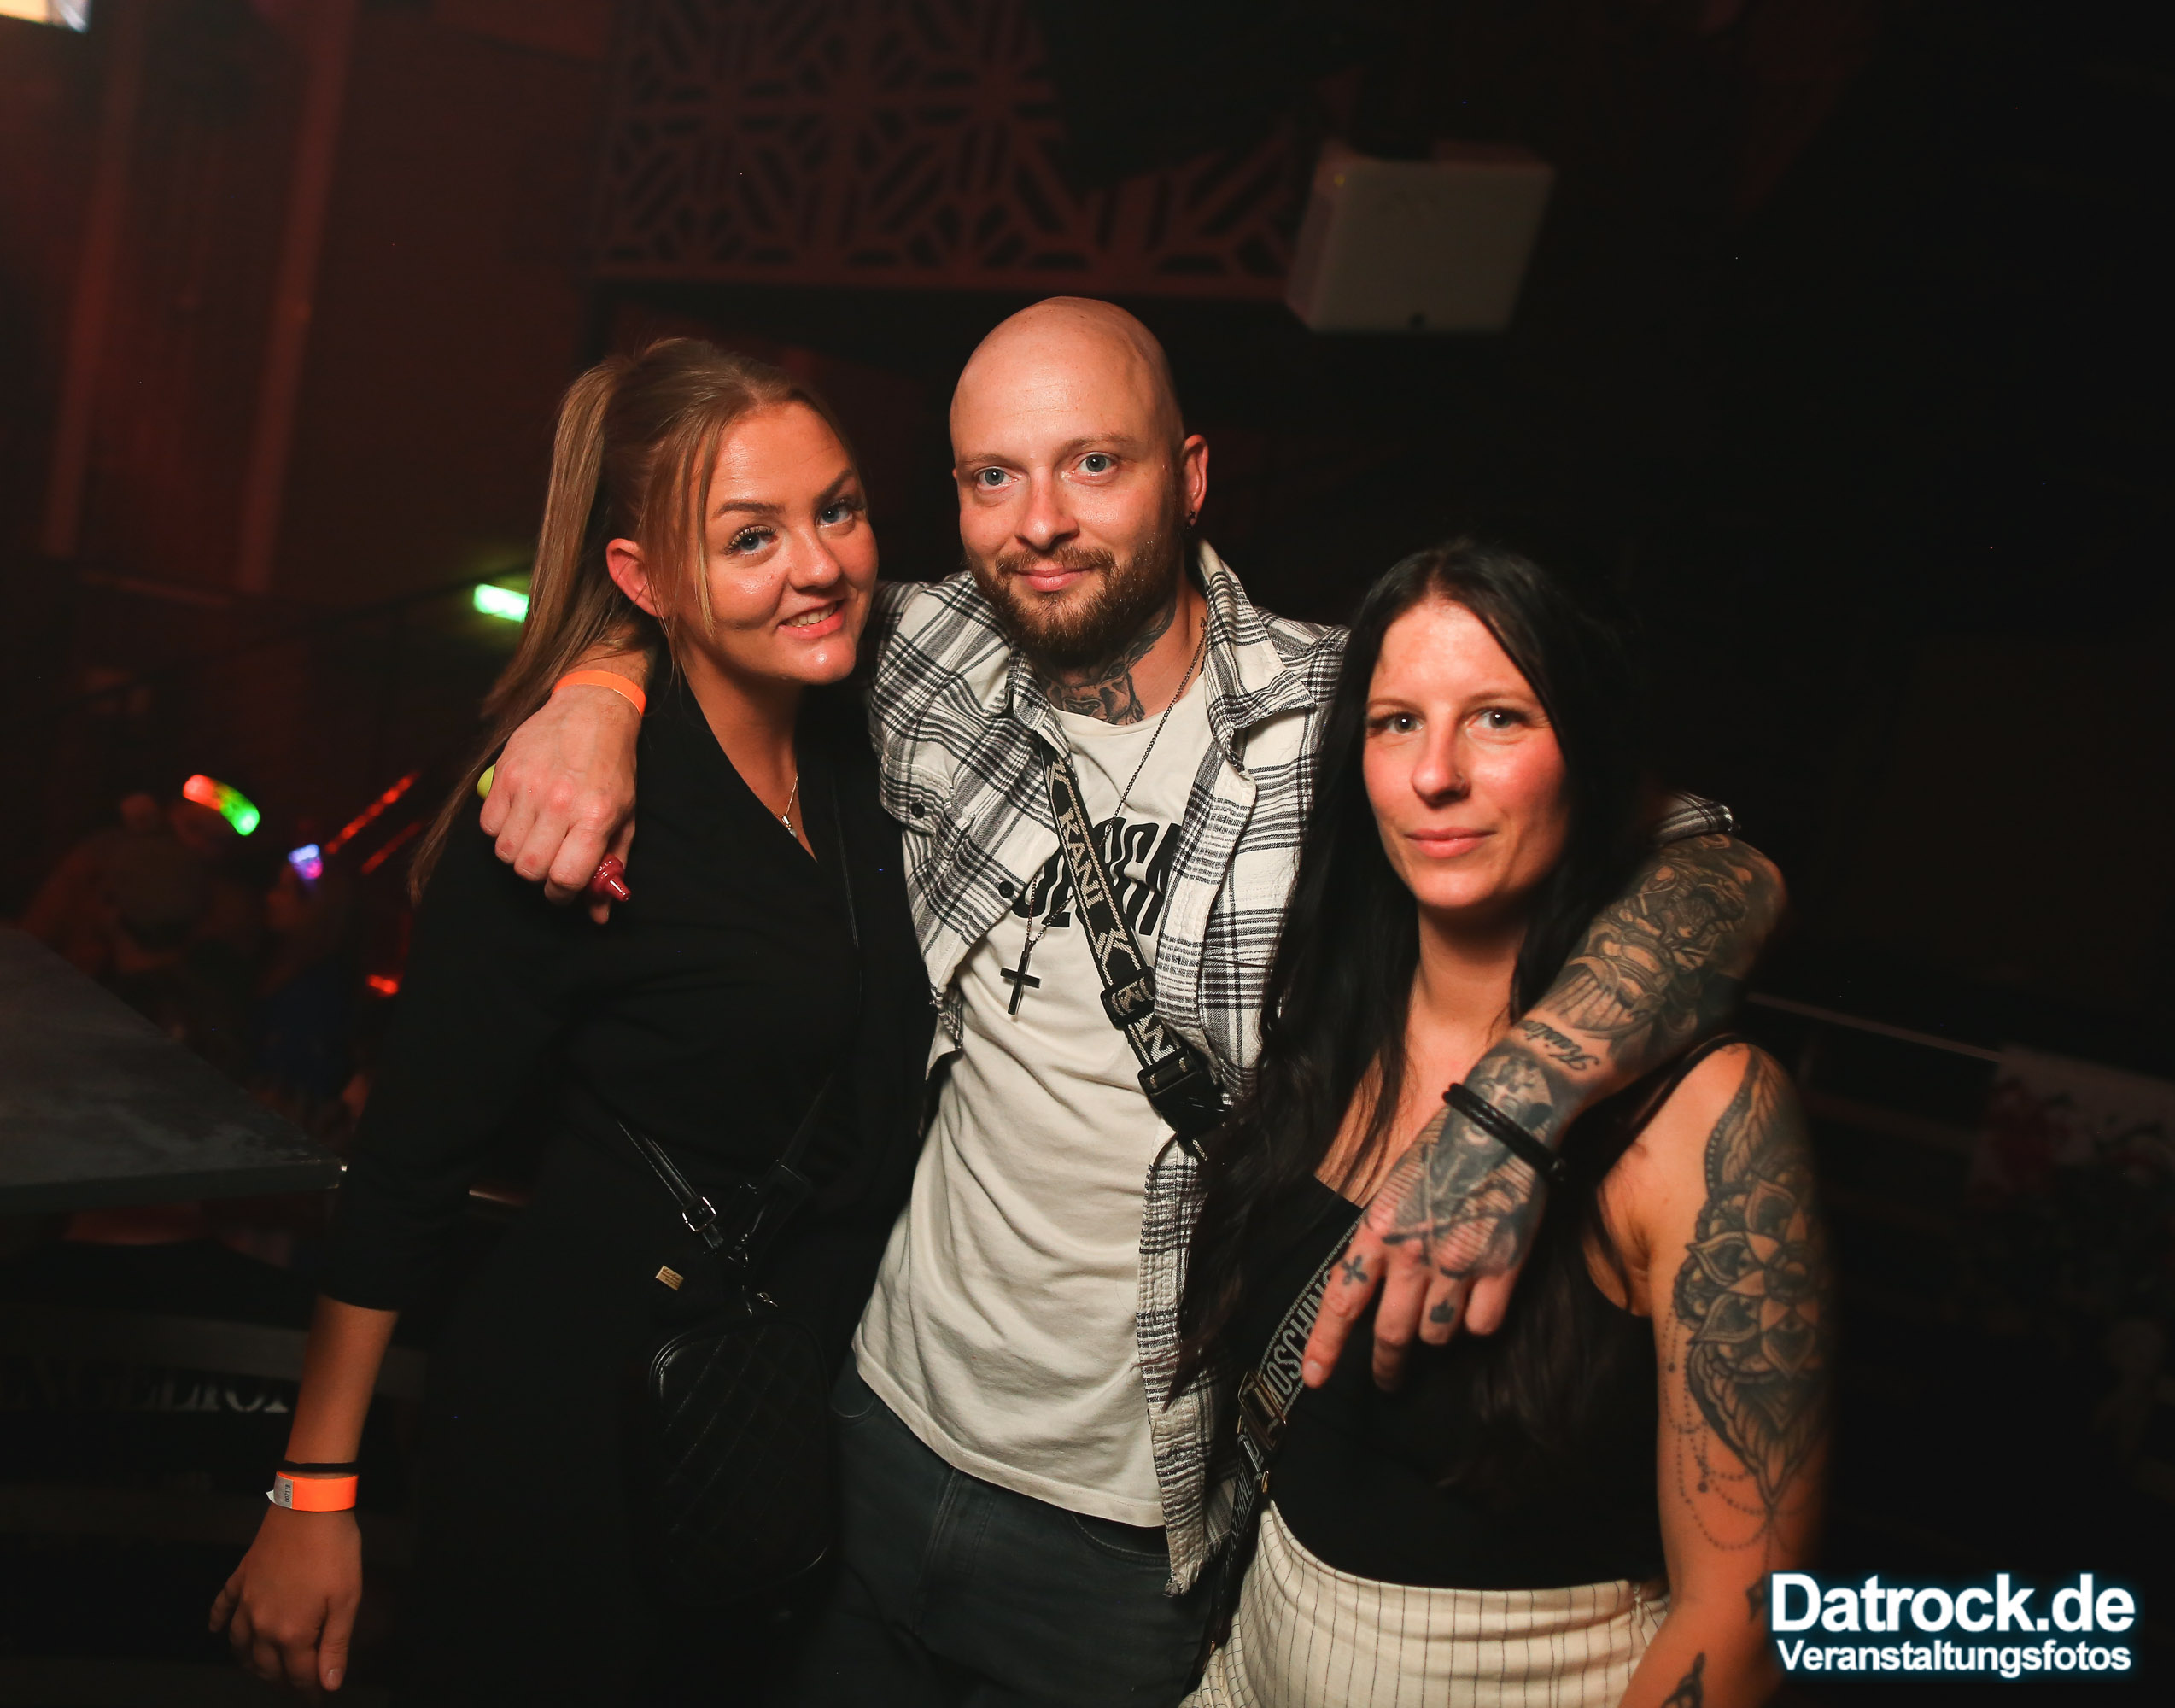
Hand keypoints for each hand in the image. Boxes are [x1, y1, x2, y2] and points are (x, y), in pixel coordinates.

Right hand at [210, 1504, 361, 1692]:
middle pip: (267, 1666)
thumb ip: (336, 1645)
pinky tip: (215, 1631)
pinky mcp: (241, 1578)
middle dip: (282, 1681)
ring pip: (240, 1644)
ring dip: (250, 1662)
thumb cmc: (334, 1551)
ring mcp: (246, 1601)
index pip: (299, 1674)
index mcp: (291, 1632)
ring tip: (263, 1671)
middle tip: (296, 1687)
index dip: (310, 1690)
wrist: (309, 1506)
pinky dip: (217, 1621)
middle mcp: (261, 1624)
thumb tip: (329, 1685)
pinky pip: (222, 1606)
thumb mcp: (346, 1599)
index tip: (318, 1698)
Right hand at [477, 684, 639, 918]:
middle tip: (550, 861)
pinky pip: (487, 825)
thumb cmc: (613, 768)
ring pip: (504, 851)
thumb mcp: (625, 816)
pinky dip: (500, 829)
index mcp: (595, 817)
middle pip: (529, 869)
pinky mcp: (505, 773)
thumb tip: (600, 913)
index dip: (561, 894)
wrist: (592, 710)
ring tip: (535, 836)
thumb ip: (611, 866)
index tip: (563, 889)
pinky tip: (520, 816)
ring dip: (518, 853)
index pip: (565, 878)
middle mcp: (560, 803)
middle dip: (538, 875)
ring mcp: (529, 787)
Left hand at [1302, 1101, 1546, 1391]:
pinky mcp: (1502, 1268)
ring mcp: (1459, 1264)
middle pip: (1391, 1335)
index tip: (1315, 1379)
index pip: (1341, 1302)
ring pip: (1437, 1334)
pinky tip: (1477, 1303)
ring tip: (1437, 1320)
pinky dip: (1477, 1323)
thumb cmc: (1444, 1147)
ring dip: (1434, 1336)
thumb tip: (1372, 1285)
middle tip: (1387, 1382)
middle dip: (1386, 1367)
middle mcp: (1412, 1253)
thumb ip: (1380, 1239)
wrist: (1501, 1120)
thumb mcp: (1393, 1188)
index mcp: (1377, 1230)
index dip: (1326, 1345)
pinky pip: (1482, 1325)